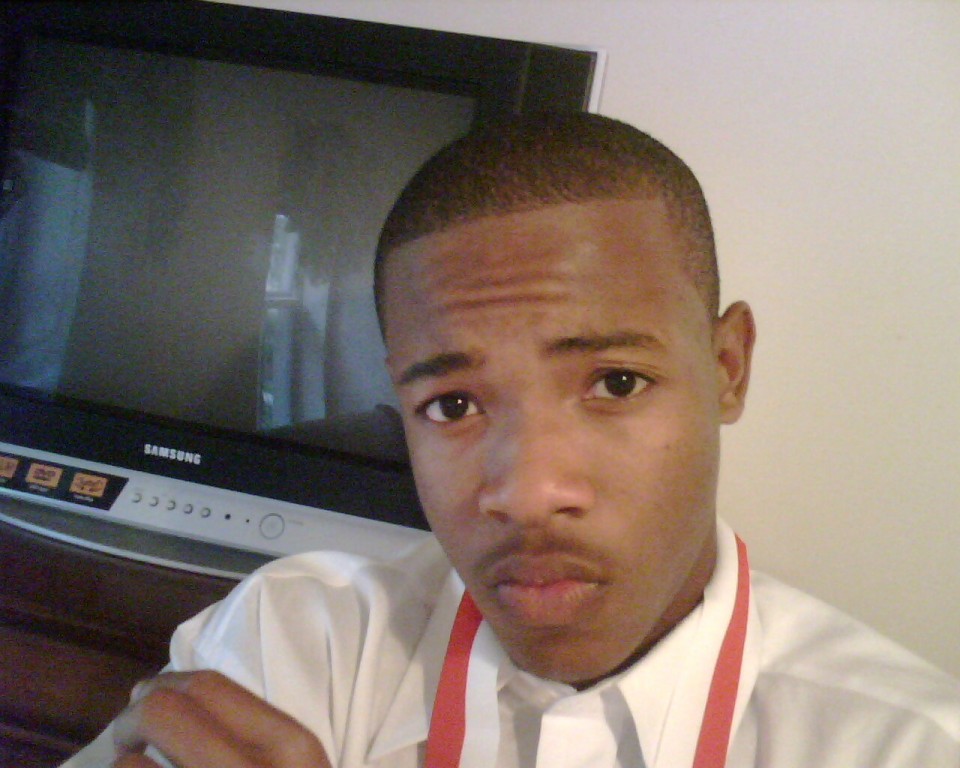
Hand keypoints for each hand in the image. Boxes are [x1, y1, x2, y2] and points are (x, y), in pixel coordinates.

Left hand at [112, 670, 331, 767]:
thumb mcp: (303, 765)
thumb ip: (260, 734)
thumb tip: (168, 697)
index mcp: (292, 746)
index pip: (210, 686)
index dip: (165, 684)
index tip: (148, 697)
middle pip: (162, 713)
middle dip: (131, 719)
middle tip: (129, 739)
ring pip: (130, 764)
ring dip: (123, 765)